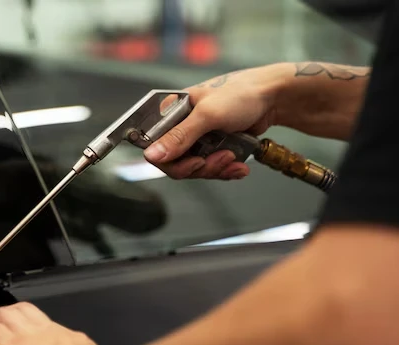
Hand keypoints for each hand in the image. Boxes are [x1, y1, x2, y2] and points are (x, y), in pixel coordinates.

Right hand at [144, 63, 289, 179]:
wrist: (274, 98)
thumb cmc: (240, 94)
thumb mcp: (207, 115)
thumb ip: (179, 136)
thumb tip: (150, 156)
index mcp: (171, 112)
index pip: (155, 145)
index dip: (171, 160)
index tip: (194, 162)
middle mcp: (181, 126)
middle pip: (175, 162)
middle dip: (200, 166)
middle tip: (221, 159)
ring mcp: (197, 138)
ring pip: (194, 168)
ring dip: (216, 168)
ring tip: (233, 158)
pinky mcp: (212, 147)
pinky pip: (211, 168)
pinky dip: (226, 170)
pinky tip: (239, 164)